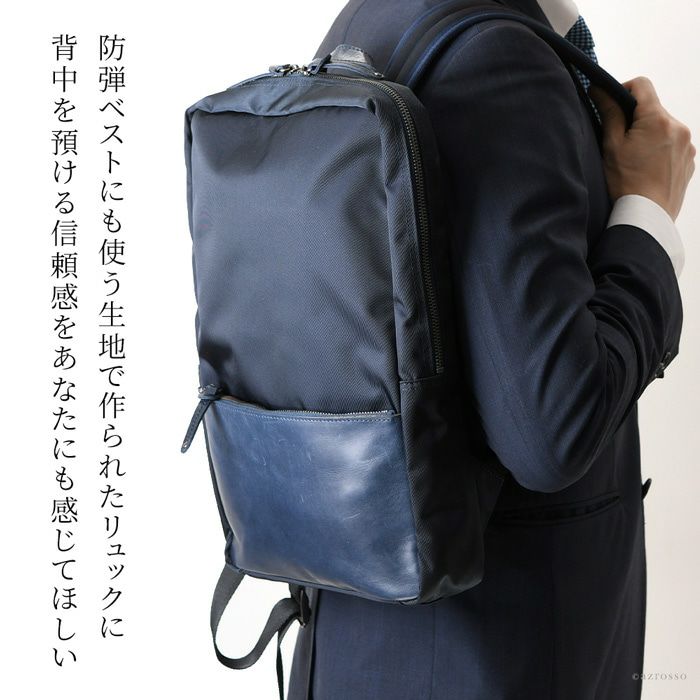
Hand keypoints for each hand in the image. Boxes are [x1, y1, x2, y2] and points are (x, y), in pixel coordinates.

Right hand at [589, 77, 694, 220]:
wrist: (647, 218)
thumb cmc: (626, 185)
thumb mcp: (611, 147)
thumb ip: (609, 113)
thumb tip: (600, 90)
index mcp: (658, 120)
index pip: (641, 85)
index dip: (623, 90)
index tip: (611, 106)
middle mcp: (678, 127)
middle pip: (653, 110)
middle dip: (636, 121)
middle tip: (620, 144)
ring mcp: (687, 145)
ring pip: (663, 129)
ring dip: (649, 137)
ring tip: (635, 162)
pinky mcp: (689, 160)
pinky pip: (673, 146)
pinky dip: (659, 151)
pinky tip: (647, 170)